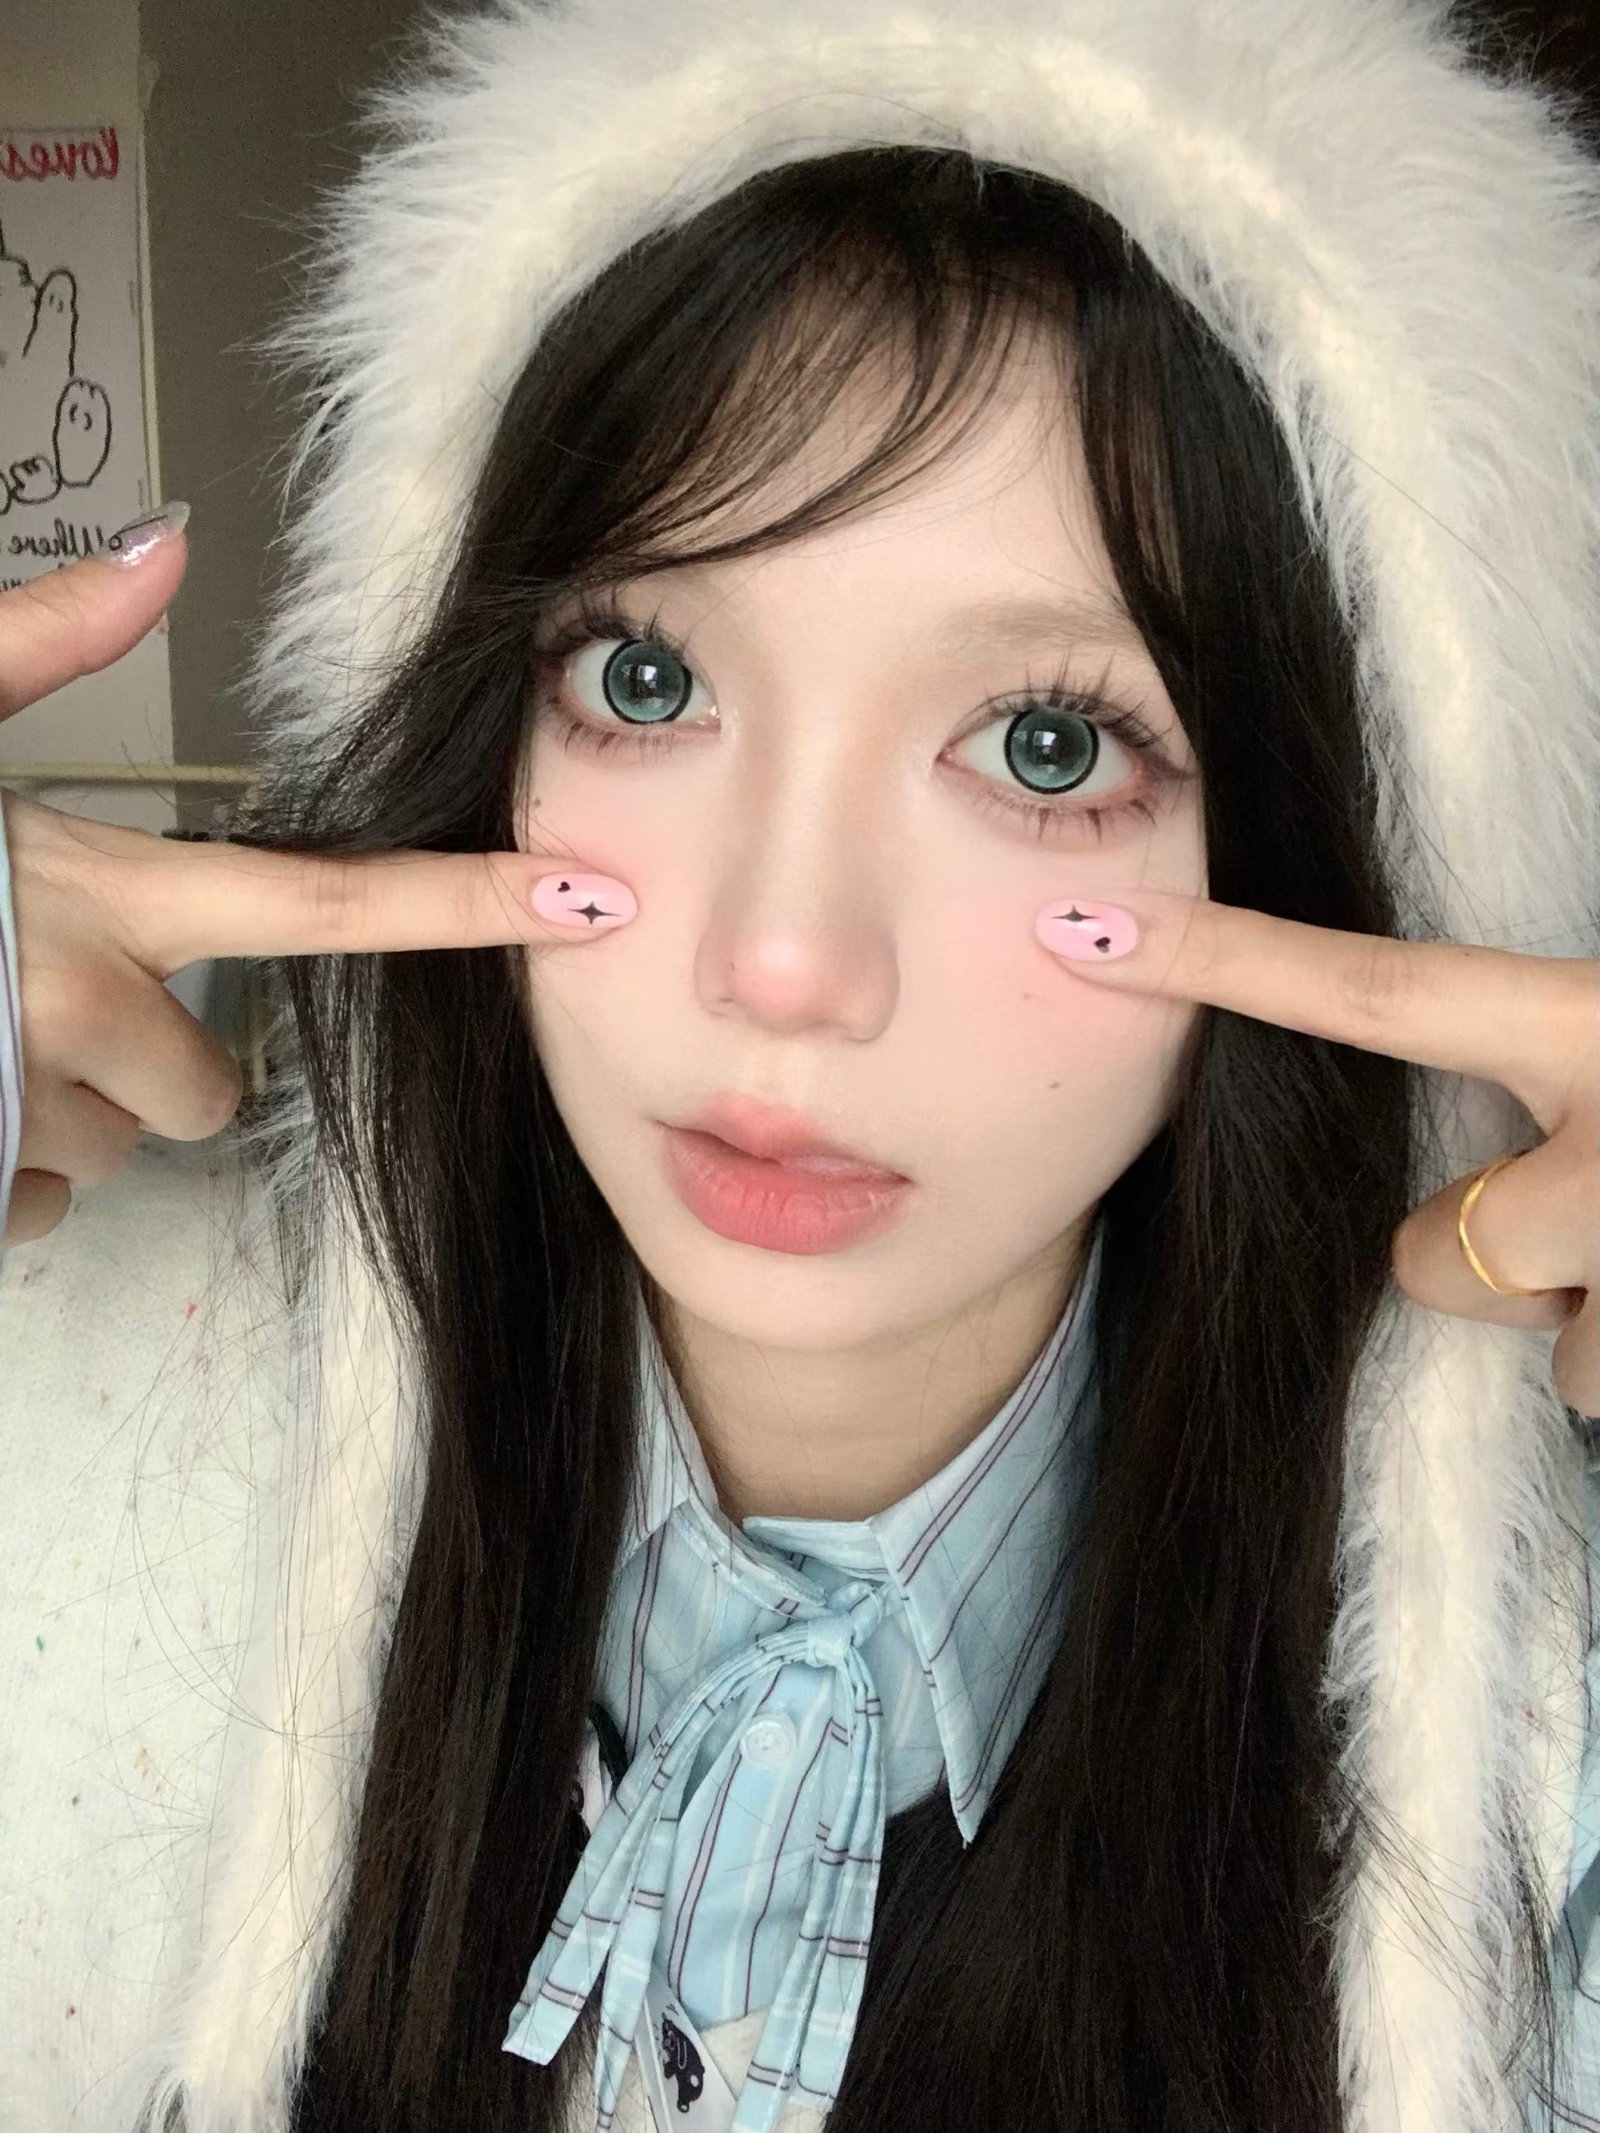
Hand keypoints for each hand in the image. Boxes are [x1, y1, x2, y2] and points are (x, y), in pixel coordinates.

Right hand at [2, 525, 636, 1245]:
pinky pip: (35, 1213)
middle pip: (209, 1087)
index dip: (468, 902)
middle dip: (149, 1061)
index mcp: (99, 895)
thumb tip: (167, 540)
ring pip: (112, 1151)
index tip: (591, 899)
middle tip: (31, 998)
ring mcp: (20, 1116)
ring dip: (56, 1113)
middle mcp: (81, 1012)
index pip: (329, 904)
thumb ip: (41, 641)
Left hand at [1036, 888, 1597, 1417]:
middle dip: (1470, 1259)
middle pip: (1434, 1254)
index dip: (1226, 969)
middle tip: (1575, 1207)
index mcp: (1591, 1024)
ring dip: (1574, 1298)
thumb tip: (1445, 1127)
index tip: (1090, 933)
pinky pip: (1593, 1378)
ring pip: (1523, 1322)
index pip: (1376, 997)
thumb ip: (1537, 1046)